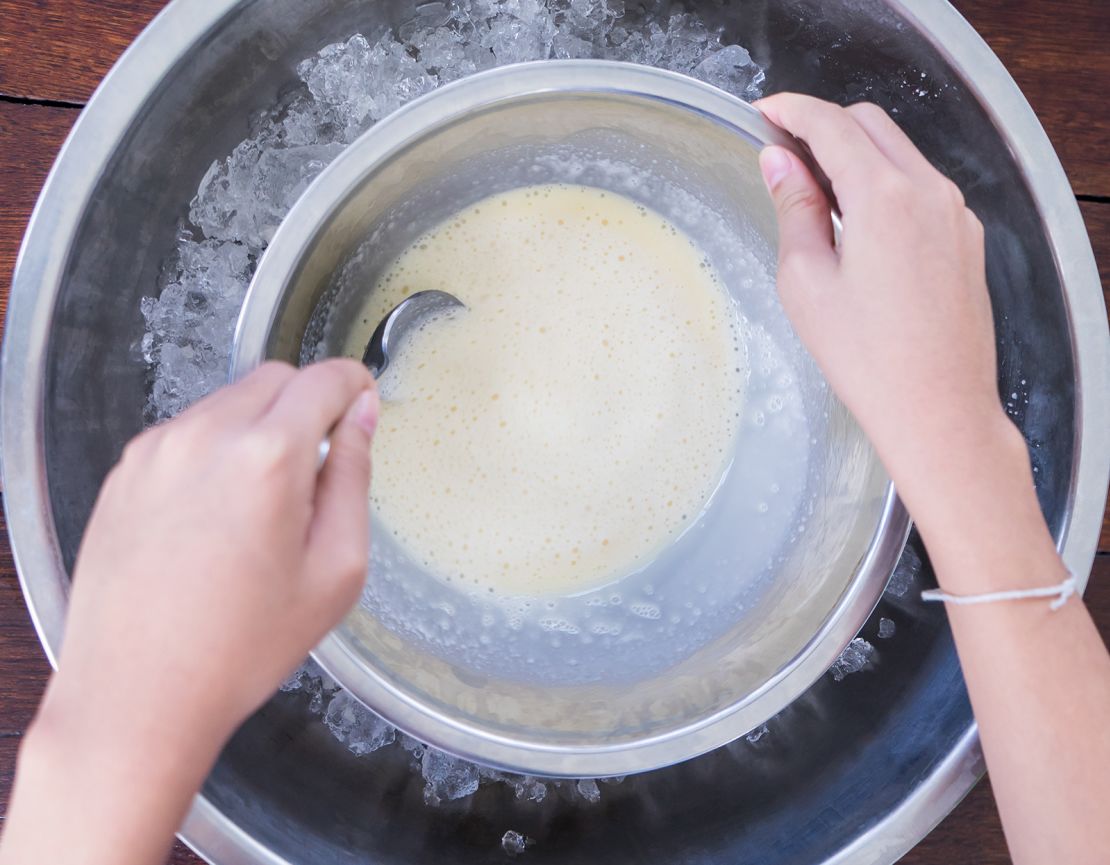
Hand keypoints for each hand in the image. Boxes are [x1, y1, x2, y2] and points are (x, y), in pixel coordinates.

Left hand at [42, 359, 378, 759]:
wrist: (137, 695)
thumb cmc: (239, 647)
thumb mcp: (335, 570)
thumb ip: (353, 478)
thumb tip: (361, 419)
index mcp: (268, 457)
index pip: (325, 380)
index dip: (355, 385)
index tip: (362, 402)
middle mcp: (205, 437)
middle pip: (275, 379)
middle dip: (306, 406)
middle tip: (317, 467)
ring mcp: (157, 452)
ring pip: (227, 403)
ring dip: (258, 429)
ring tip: (260, 507)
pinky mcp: (125, 473)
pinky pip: (186, 435)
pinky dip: (214, 452)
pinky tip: (216, 518)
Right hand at [755, 94, 1011, 506]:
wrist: (938, 410)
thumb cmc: (868, 358)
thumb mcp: (807, 282)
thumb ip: (795, 209)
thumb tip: (780, 162)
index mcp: (884, 196)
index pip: (832, 124)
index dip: (791, 111)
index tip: (764, 113)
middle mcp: (929, 191)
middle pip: (871, 123)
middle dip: (824, 124)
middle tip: (782, 151)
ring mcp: (955, 213)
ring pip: (899, 151)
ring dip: (855, 152)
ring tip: (814, 188)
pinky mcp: (965, 238)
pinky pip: (921, 186)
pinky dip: (884, 181)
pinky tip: (857, 220)